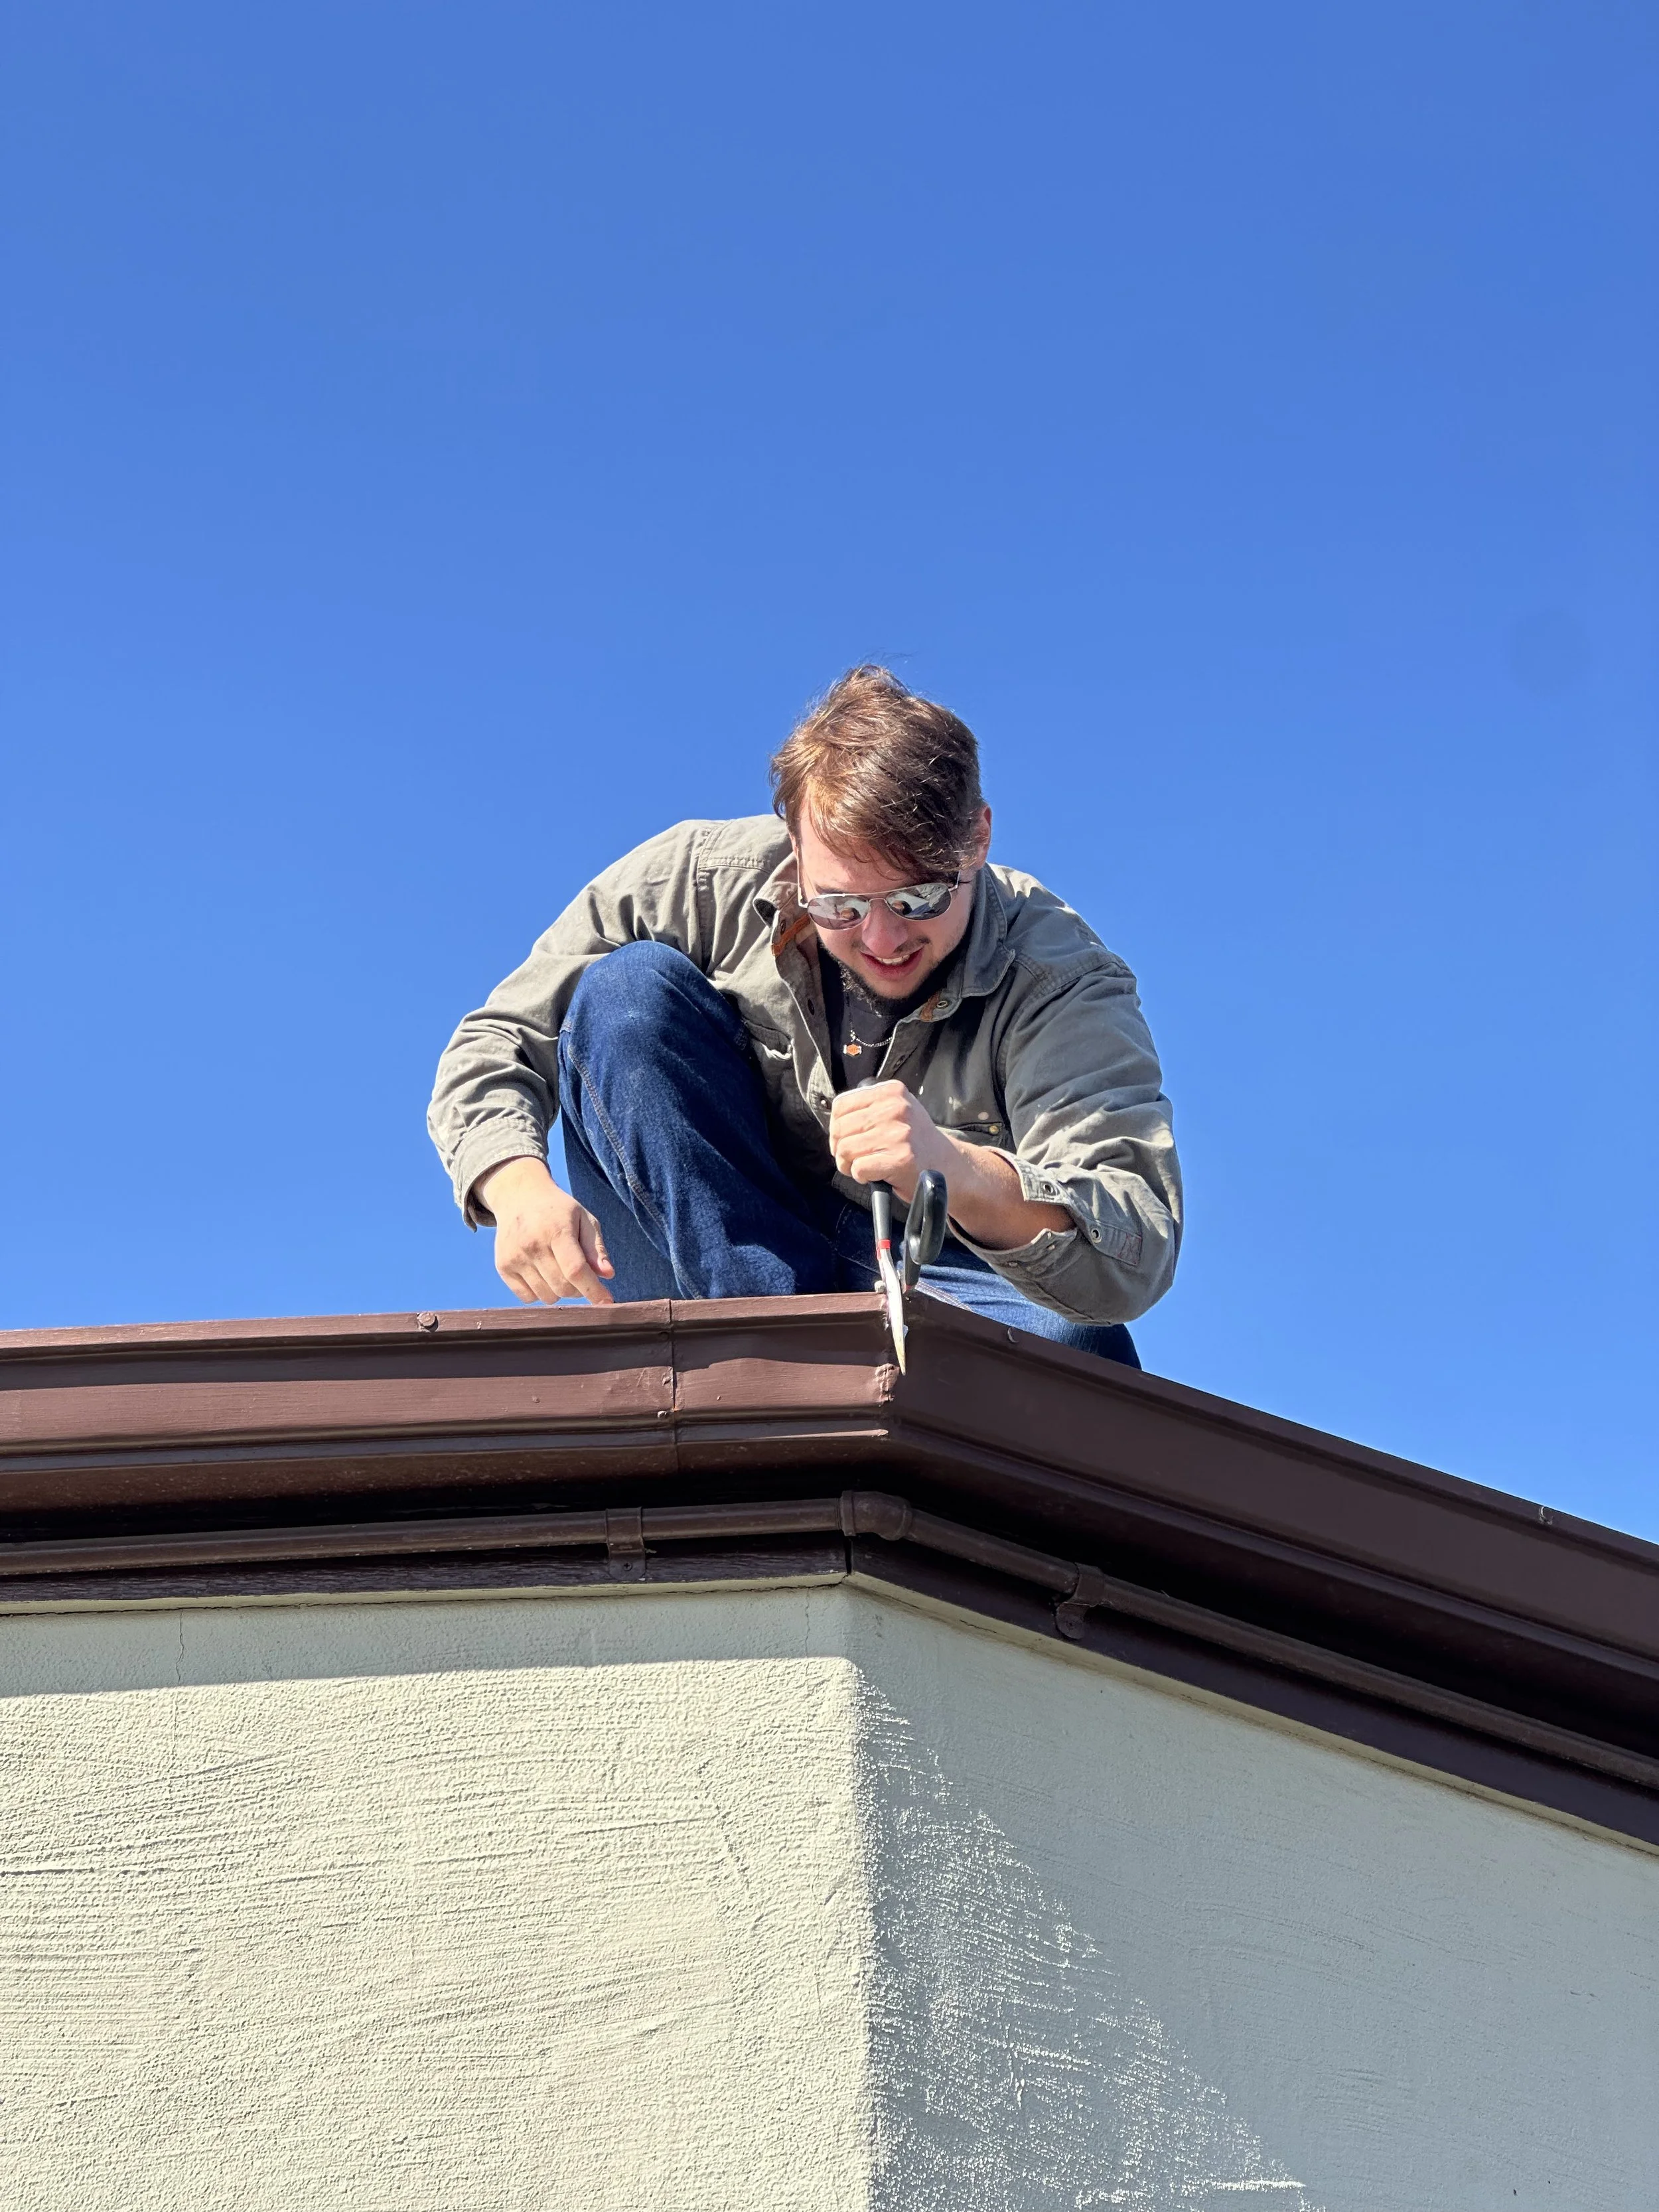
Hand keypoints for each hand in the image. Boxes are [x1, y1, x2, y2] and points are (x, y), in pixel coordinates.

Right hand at [474, 1156, 614, 1305]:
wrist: (520, 1197)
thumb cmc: (559, 1211)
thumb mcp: (584, 1219)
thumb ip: (597, 1248)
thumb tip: (608, 1274)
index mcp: (556, 1231)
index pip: (575, 1270)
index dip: (593, 1290)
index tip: (606, 1301)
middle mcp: (532, 1245)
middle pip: (563, 1287)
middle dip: (579, 1289)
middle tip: (581, 1276)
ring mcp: (515, 1257)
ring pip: (546, 1296)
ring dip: (559, 1292)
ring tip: (560, 1270)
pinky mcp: (503, 1267)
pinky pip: (527, 1298)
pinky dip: (540, 1293)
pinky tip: (542, 1273)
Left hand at [829, 1081, 953, 1203]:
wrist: (948, 1165)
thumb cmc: (916, 1141)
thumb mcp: (899, 1110)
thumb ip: (870, 1107)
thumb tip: (835, 1120)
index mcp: (891, 1092)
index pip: (841, 1104)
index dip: (836, 1126)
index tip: (844, 1138)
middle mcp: (895, 1109)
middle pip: (840, 1128)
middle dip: (840, 1148)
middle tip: (852, 1157)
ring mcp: (898, 1134)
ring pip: (845, 1149)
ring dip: (848, 1164)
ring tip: (863, 1166)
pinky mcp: (899, 1159)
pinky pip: (858, 1168)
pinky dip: (861, 1176)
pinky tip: (875, 1175)